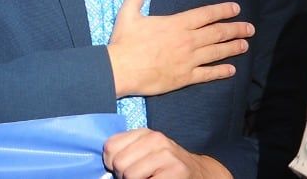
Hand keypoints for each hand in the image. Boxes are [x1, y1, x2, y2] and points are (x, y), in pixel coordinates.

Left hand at [104, 129, 228, 178]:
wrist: (199, 173)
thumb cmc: (166, 165)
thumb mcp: (146, 151)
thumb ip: (126, 150)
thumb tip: (107, 162)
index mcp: (144, 133)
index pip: (110, 146)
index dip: (110, 163)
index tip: (121, 169)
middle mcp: (156, 139)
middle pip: (119, 163)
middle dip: (122, 176)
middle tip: (136, 178)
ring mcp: (167, 155)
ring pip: (130, 175)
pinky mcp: (176, 171)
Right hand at [107, 0, 251, 96]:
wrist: (121, 69)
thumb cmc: (125, 42)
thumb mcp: (128, 13)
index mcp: (176, 24)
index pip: (205, 15)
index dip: (222, 11)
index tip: (236, 9)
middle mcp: (187, 41)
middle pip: (216, 33)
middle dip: (235, 29)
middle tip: (250, 28)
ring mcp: (188, 60)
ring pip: (216, 52)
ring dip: (232, 48)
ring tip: (245, 45)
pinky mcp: (185, 77)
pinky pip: (208, 74)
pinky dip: (221, 72)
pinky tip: (231, 70)